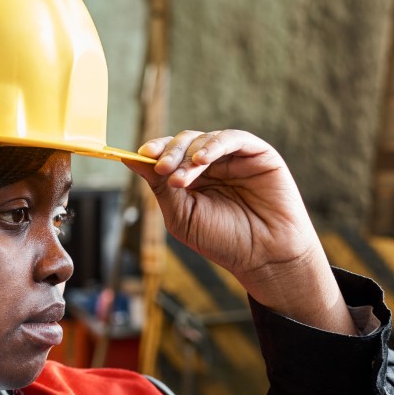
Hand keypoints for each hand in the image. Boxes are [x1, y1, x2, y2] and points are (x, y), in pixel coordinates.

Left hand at [126, 129, 356, 334]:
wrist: (264, 256)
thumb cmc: (223, 240)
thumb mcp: (182, 215)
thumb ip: (159, 186)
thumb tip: (129, 158)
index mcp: (191, 179)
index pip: (168, 155)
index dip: (155, 150)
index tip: (142, 154)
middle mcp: (212, 165)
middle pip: (184, 143)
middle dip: (170, 153)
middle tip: (163, 169)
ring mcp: (234, 157)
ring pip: (204, 139)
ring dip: (189, 155)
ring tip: (181, 178)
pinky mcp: (257, 153)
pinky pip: (232, 138)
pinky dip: (214, 145)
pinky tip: (202, 160)